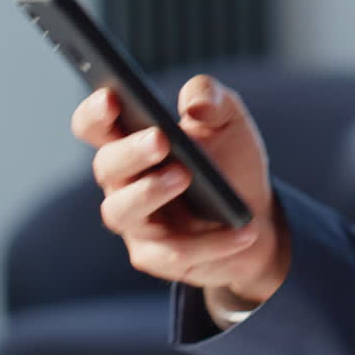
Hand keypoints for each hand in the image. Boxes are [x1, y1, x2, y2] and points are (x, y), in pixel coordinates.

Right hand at [71, 76, 289, 305]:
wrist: (259, 214)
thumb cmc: (231, 160)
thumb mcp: (229, 119)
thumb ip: (210, 97)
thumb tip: (196, 105)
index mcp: (130, 141)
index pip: (95, 125)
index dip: (96, 112)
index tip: (112, 97)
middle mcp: (123, 182)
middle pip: (106, 165)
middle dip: (131, 152)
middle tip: (160, 139)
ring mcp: (136, 222)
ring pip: (123, 211)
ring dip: (150, 192)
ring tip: (185, 175)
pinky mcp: (156, 257)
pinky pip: (173, 252)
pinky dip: (212, 241)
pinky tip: (243, 228)